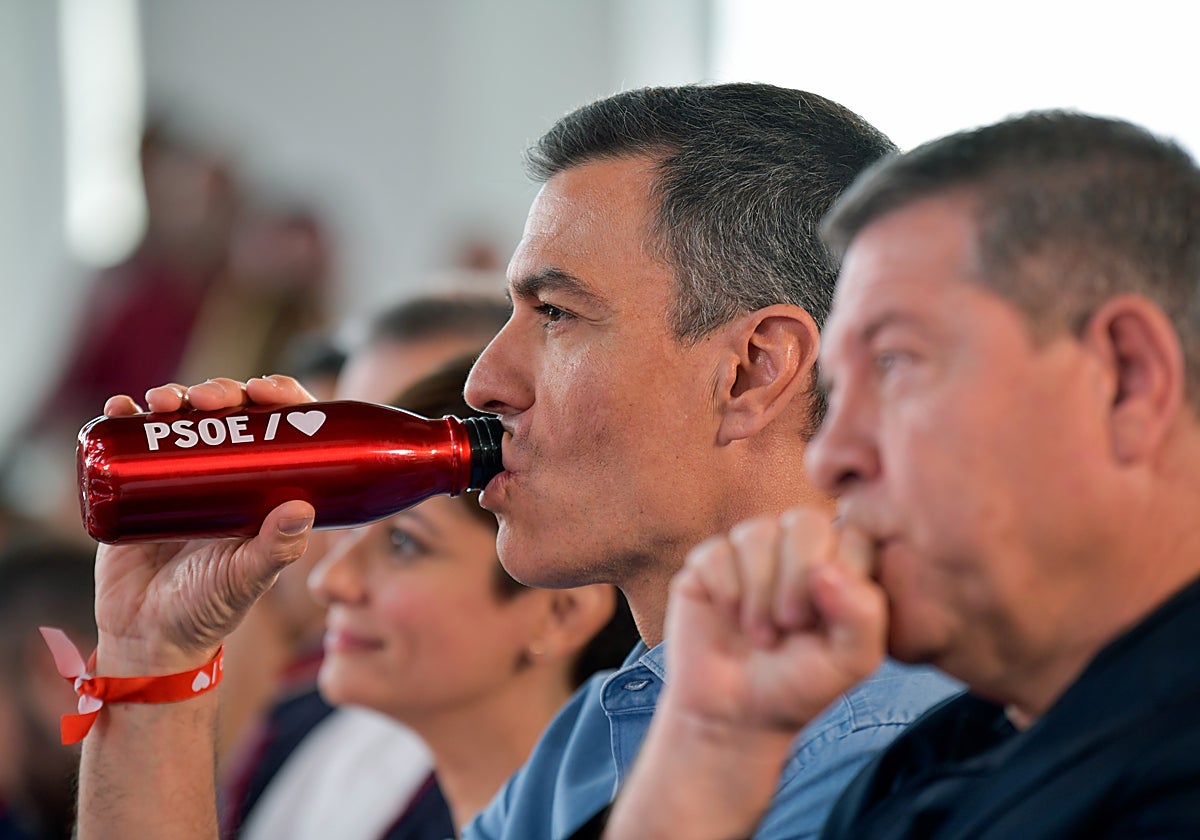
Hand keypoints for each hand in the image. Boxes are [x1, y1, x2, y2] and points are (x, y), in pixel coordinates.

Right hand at [92, 376, 316, 674]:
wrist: (147, 637)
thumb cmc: (208, 610)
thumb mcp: (247, 578)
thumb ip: (276, 550)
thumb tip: (304, 508)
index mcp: (263, 488)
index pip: (280, 428)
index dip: (279, 398)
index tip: (267, 389)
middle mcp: (225, 475)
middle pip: (229, 413)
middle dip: (221, 392)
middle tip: (209, 398)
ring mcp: (179, 477)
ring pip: (182, 419)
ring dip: (174, 397)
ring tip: (164, 401)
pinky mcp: (136, 486)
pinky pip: (130, 441)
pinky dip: (124, 418)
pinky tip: (121, 408)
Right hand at [663, 505, 887, 732]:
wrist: (737, 713)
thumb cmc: (800, 684)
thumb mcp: (850, 662)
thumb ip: (864, 616)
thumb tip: (826, 569)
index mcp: (838, 564)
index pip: (852, 536)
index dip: (840, 580)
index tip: (828, 627)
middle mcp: (795, 550)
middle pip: (805, 523)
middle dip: (798, 578)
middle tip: (791, 625)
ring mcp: (751, 553)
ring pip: (758, 533)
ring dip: (760, 592)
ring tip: (761, 633)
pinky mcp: (709, 563)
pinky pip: (718, 552)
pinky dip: (727, 592)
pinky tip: (730, 618)